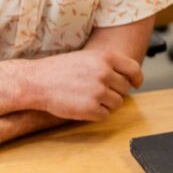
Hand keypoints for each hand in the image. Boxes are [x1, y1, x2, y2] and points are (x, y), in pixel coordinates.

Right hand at [21, 49, 142, 120]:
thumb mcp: (87, 57)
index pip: (134, 69)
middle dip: (115, 91)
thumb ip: (108, 64)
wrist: (36, 82)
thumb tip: (128, 77)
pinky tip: (83, 106)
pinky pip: (105, 115)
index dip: (137, 78)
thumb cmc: (60, 69)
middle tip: (98, 91)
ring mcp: (98, 91)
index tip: (136, 84)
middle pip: (125, 88)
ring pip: (117, 103)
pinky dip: (96, 113)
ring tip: (89, 98)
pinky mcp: (90, 108)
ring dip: (107, 104)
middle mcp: (105, 73)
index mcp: (106, 57)